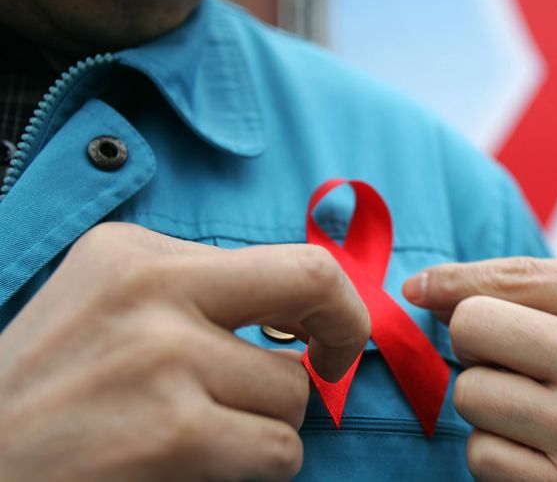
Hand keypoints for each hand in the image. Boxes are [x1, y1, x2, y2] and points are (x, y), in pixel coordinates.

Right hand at [0, 223, 368, 481]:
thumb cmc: (52, 394)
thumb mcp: (111, 309)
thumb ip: (201, 296)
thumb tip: (307, 312)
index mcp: (136, 254)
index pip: (286, 258)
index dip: (328, 300)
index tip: (323, 336)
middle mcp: (150, 289)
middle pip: (313, 283)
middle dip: (346, 330)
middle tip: (332, 366)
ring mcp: (162, 358)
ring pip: (293, 391)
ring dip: (268, 423)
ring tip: (205, 432)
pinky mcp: (173, 432)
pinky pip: (279, 449)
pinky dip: (259, 466)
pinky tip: (202, 464)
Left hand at [403, 258, 556, 481]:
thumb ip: (533, 285)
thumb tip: (424, 290)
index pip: (501, 279)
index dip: (448, 284)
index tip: (421, 291)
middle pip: (470, 330)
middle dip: (475, 340)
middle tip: (508, 355)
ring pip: (468, 395)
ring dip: (487, 397)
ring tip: (537, 402)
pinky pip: (481, 454)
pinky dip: (497, 447)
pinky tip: (540, 444)